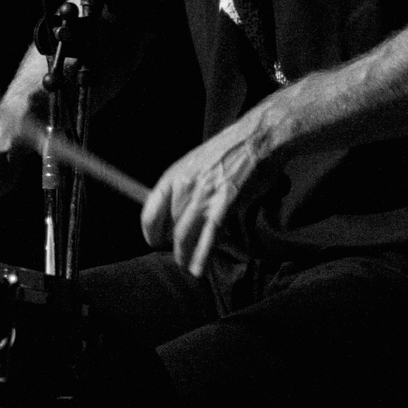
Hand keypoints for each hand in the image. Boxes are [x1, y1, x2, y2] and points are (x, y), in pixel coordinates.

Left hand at [140, 116, 276, 276]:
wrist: (258, 137)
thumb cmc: (230, 150)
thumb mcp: (196, 162)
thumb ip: (184, 185)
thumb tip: (178, 209)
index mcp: (173, 175)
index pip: (149, 213)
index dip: (150, 233)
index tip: (155, 242)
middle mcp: (184, 186)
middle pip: (169, 228)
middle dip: (172, 246)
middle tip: (179, 255)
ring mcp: (204, 196)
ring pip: (185, 236)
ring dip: (184, 256)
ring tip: (187, 267)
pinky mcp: (225, 204)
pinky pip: (209, 237)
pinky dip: (202, 257)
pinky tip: (199, 270)